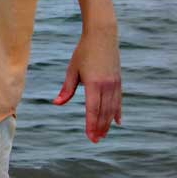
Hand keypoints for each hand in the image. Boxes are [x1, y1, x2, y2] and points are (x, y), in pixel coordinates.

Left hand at [52, 24, 122, 142]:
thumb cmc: (83, 52)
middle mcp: (106, 86)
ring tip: (103, 135)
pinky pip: (118, 101)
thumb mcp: (72, 70)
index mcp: (93, 83)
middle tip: (95, 140)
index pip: (92, 109)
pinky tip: (117, 122)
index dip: (91, 125)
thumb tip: (57, 104)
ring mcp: (114, 84)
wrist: (102, 37)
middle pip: (103, 112)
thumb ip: (67, 89)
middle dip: (99, 128)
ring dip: (107, 123)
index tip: (90, 137)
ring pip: (112, 109)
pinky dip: (117, 112)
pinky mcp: (118, 82)